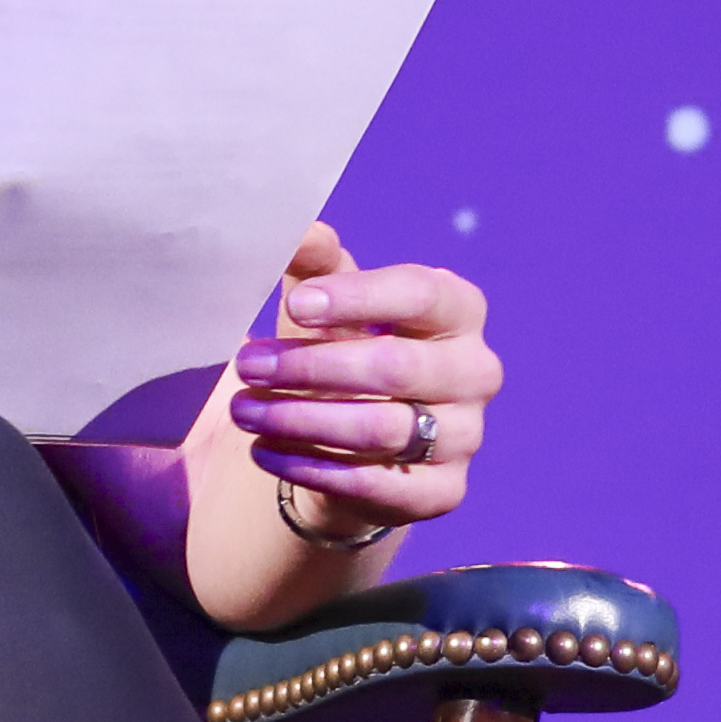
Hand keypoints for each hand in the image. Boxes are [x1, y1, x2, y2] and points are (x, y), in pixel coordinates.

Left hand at [224, 219, 500, 542]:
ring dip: (302, 420)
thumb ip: (315, 263)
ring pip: (381, 429)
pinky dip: (311, 467)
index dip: (357, 298)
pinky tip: (265, 451)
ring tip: (244, 411)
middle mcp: (476, 371)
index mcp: (459, 310)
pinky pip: (375, 484)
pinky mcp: (443, 492)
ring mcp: (466, 435)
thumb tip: (299, 230)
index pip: (419, 294)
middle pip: (396, 367)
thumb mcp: (329, 301)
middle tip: (248, 366)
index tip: (297, 305)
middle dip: (312, 367)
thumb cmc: (345, 347)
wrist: (357, 437)